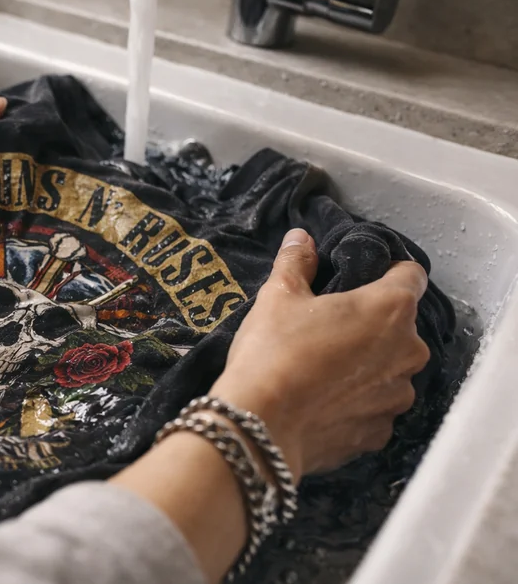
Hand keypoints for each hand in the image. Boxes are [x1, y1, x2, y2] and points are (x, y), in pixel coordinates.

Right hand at [209, 228, 430, 480]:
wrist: (261, 428)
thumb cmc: (273, 353)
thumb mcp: (277, 297)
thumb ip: (296, 263)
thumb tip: (301, 239)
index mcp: (389, 309)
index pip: (411, 275)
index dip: (387, 272)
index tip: (359, 279)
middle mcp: (408, 352)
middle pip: (400, 327)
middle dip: (370, 325)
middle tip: (327, 327)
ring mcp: (397, 397)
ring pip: (389, 370)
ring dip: (366, 366)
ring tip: (323, 370)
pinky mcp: (380, 433)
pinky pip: (374, 407)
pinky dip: (355, 402)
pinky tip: (322, 401)